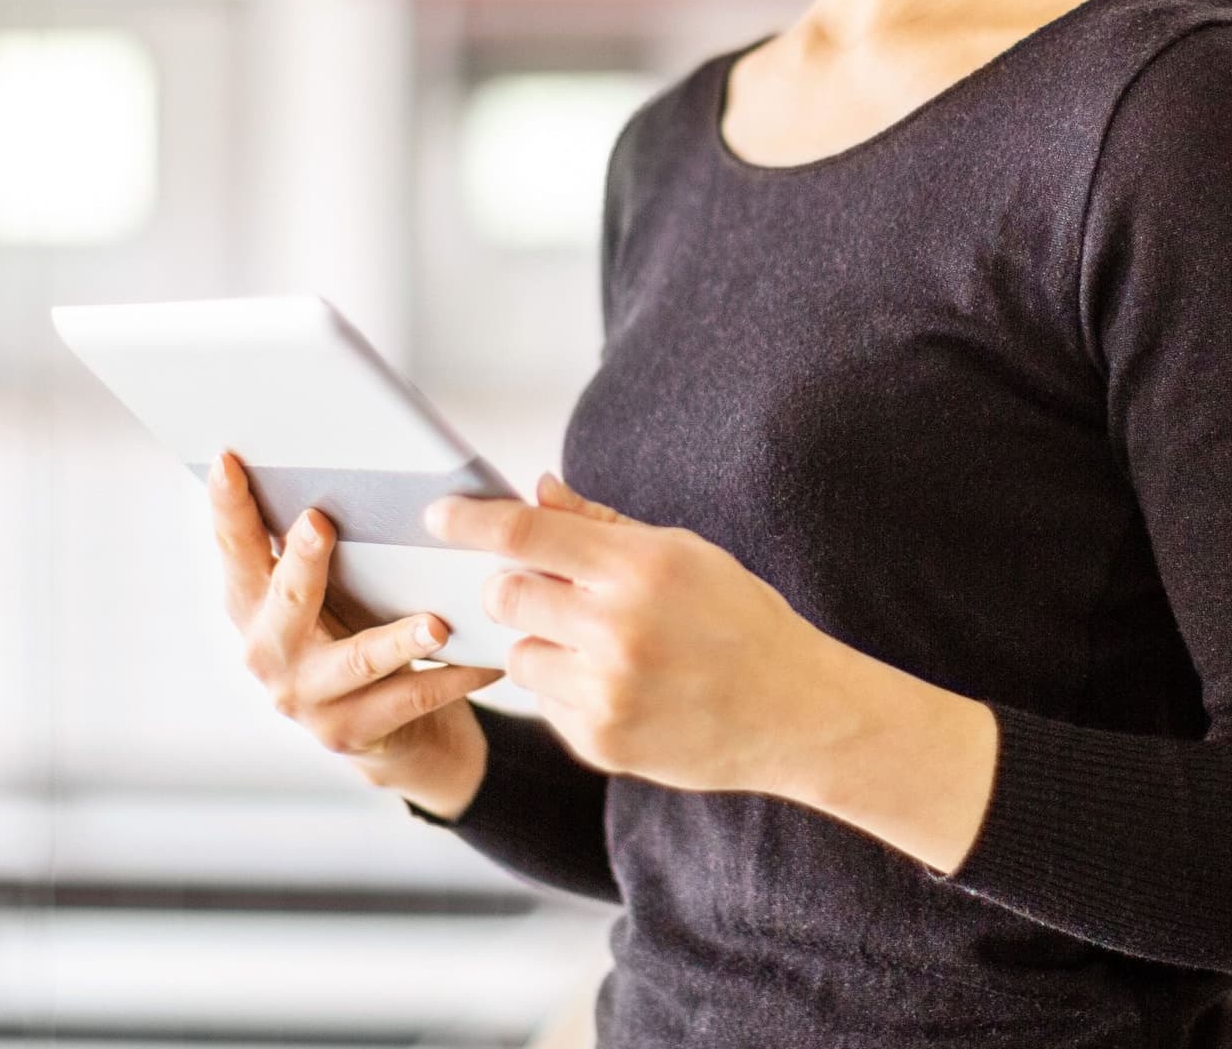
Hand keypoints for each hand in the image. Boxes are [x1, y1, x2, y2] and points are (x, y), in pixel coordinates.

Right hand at [208, 449, 504, 799]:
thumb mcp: (339, 587)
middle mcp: (268, 652)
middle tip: (318, 523)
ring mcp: (306, 699)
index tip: (227, 460)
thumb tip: (359, 462)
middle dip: (300, 564)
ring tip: (436, 624)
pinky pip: (410, 700)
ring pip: (355, 662)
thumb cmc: (363, 630)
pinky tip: (487, 659)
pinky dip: (454, 677)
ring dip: (396, 641)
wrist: (395, 733)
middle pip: (284, 603)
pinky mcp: (352, 733)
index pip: (237, 549)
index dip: (228, 507)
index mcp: (256, 605)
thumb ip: (331, 542)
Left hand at [424, 474, 835, 795]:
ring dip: (544, 641)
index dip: (472, 519)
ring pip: (519, 650)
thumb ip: (600, 525)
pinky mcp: (598, 741)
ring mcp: (605, 692)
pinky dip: (567, 687)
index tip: (438, 513)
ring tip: (602, 645)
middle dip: (516, 585)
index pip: (528, 533)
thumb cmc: (739, 619)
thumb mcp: (683, 553)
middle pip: (506, 592)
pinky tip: (621, 685)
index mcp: (640, 568)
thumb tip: (537, 491)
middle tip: (553, 589)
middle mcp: (616, 629)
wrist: (792, 711)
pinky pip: (545, 701)